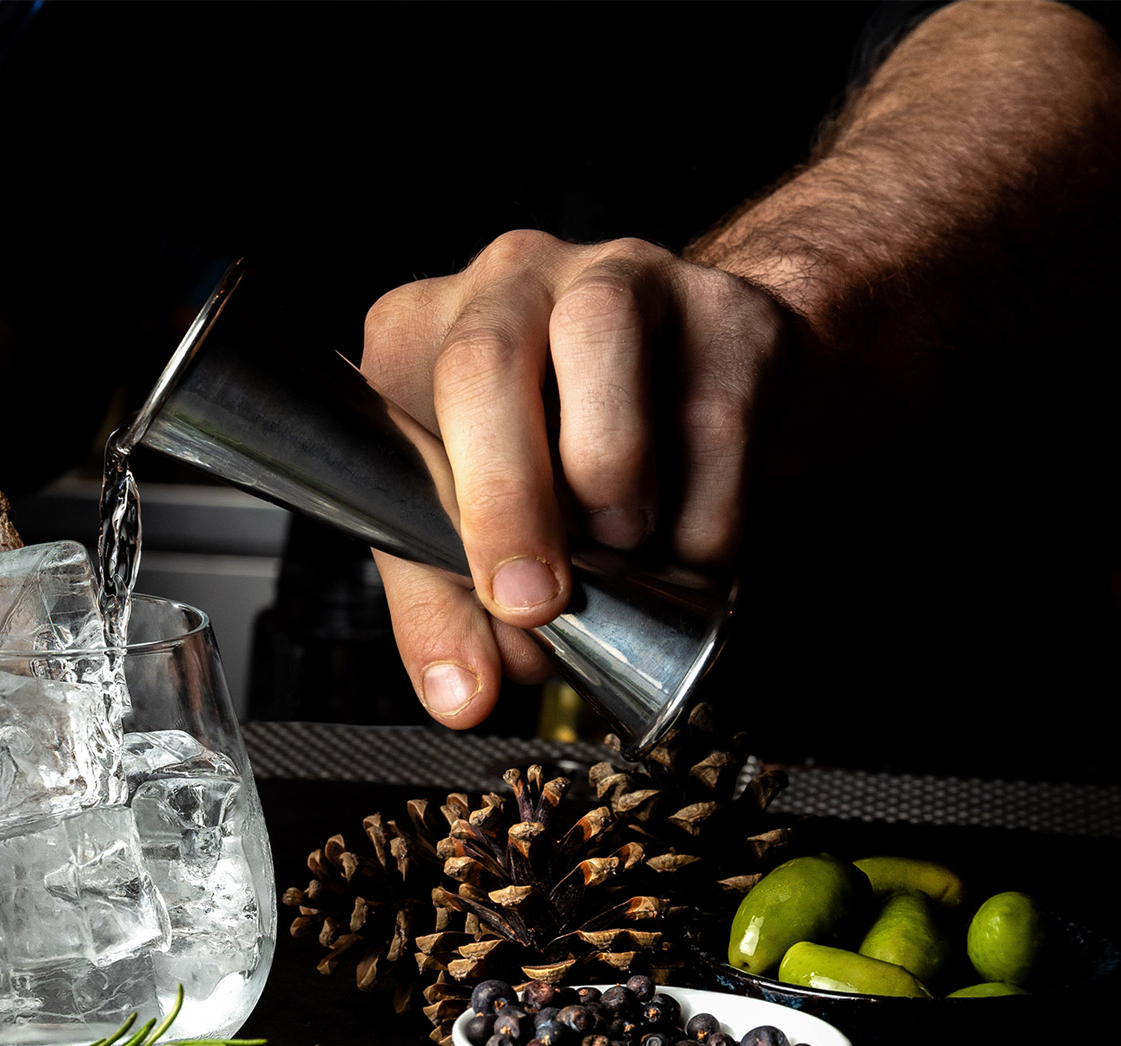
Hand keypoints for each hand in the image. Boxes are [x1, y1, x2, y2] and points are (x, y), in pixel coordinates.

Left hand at [359, 230, 803, 726]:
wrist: (716, 378)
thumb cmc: (567, 446)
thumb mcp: (481, 525)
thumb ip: (450, 609)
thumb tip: (461, 696)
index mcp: (419, 333)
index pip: (397, 420)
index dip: (448, 522)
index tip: (499, 608)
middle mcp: (507, 279)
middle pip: (479, 368)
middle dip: (509, 503)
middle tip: (540, 600)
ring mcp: (617, 274)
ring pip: (601, 365)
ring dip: (618, 497)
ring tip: (626, 543)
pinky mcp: (724, 304)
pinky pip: (713, 421)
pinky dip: (704, 516)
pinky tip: (688, 539)